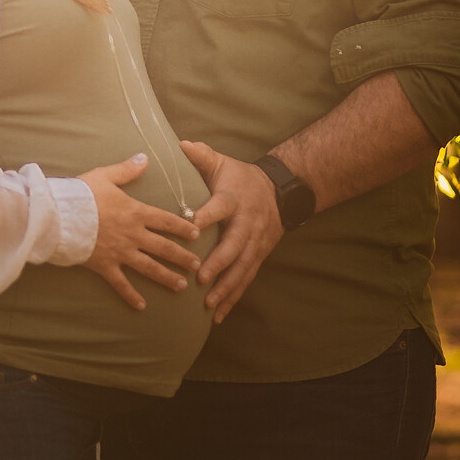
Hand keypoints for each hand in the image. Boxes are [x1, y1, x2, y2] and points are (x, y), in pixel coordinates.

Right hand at [77, 153, 203, 311]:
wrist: (61, 215)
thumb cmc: (81, 193)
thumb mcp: (105, 175)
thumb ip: (127, 169)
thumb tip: (145, 157)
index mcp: (136, 212)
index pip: (166, 221)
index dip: (183, 227)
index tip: (196, 234)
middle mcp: (133, 235)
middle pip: (164, 248)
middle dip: (182, 257)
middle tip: (196, 265)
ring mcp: (121, 252)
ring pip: (150, 268)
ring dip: (167, 277)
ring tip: (181, 286)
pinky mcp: (106, 265)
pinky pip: (121, 284)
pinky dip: (131, 296)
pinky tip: (142, 306)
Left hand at [182, 140, 283, 324]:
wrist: (280, 192)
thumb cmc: (240, 177)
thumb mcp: (222, 163)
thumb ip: (201, 155)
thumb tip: (179, 144)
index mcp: (234, 200)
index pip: (219, 208)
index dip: (205, 216)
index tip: (188, 226)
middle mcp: (247, 224)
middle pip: (234, 246)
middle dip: (218, 264)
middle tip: (200, 278)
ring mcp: (255, 244)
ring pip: (242, 269)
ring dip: (226, 287)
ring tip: (208, 304)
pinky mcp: (257, 257)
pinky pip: (245, 279)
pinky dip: (233, 297)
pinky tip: (219, 315)